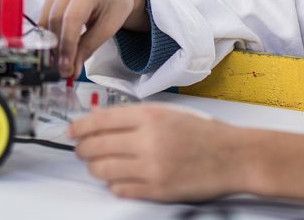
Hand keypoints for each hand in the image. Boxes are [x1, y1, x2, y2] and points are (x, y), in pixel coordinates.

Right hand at [38, 0, 148, 77]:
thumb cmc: (113, 6)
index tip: (66, 67)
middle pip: (56, 19)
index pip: (72, 18)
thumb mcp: (108, 28)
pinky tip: (56, 50)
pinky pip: (45, 18)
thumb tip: (71, 70)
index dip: (67, 45)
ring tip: (60, 63)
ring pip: (47, 20)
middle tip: (64, 70)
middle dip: (58, 48)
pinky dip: (49, 36)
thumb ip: (88, 48)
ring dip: (51, 45)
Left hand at [69, 103, 245, 201]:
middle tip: (80, 149)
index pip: (100, 120)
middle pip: (96, 146)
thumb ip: (133, 117)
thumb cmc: (201, 131)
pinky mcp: (157, 191)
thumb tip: (100, 122)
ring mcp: (151, 168)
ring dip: (94, 167)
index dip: (80, 126)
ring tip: (97, 164)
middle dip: (82, 149)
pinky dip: (113, 184)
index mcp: (148, 116)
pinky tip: (117, 178)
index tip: (71, 131)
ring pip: (103, 170)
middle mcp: (147, 141)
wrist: (232, 156)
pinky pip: (120, 189)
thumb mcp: (166, 112)